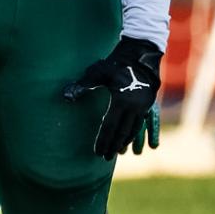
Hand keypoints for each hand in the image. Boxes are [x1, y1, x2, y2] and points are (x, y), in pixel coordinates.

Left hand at [63, 35, 162, 159]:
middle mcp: (134, 106)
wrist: (140, 55)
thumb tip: (66, 97)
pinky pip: (141, 124)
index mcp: (121, 100)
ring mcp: (143, 106)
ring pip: (133, 130)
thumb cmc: (115, 63)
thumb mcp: (98, 72)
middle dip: (113, 146)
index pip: (109, 126)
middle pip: (122, 132)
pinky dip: (134, 134)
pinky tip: (128, 141)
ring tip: (115, 152)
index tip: (97, 153)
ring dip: (124, 143)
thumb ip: (83, 85)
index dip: (103, 141)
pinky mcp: (149, 104)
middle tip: (105, 158)